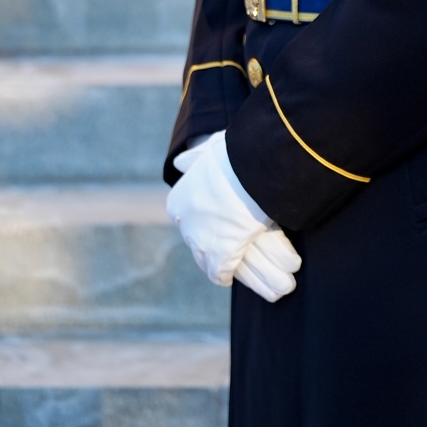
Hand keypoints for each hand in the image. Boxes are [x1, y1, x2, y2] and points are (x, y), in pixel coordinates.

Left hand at [168, 133, 301, 302]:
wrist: (248, 168)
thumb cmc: (233, 156)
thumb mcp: (207, 151)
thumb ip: (194, 159)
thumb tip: (179, 162)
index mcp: (178, 201)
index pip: (188, 221)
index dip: (205, 225)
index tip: (218, 226)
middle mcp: (185, 224)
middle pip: (197, 245)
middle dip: (212, 248)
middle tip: (230, 249)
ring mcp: (201, 242)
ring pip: (209, 263)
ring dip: (226, 267)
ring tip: (242, 271)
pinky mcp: (220, 255)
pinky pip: (221, 273)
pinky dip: (228, 275)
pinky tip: (236, 276)